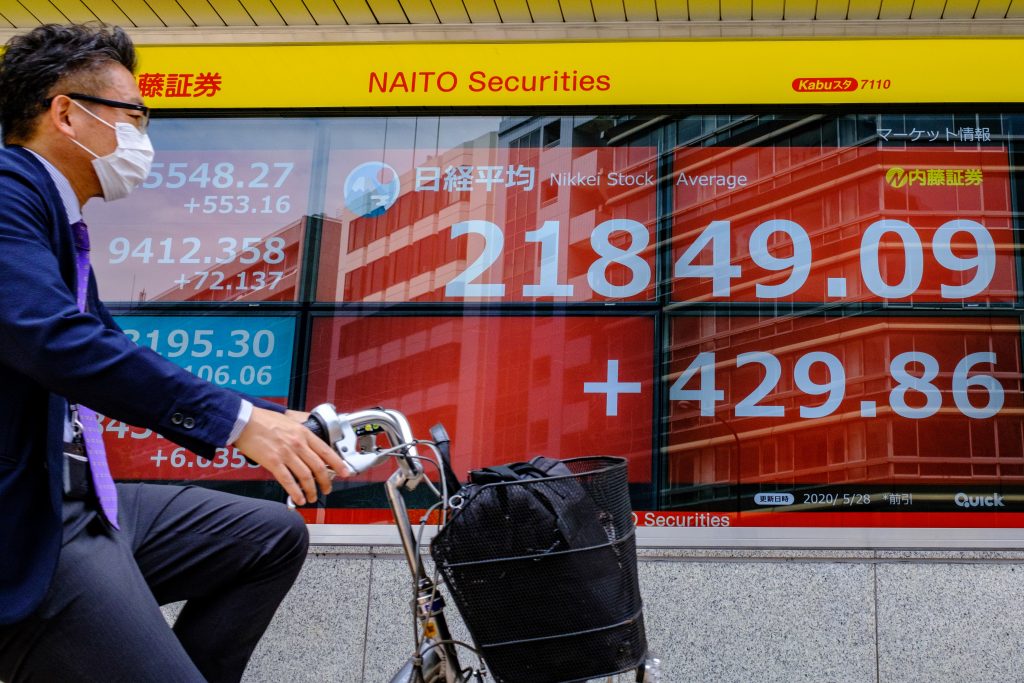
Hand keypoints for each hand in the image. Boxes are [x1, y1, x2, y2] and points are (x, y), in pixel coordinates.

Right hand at [235, 407, 349, 504]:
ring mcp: (286, 453)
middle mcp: (298, 444)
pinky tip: (298, 499)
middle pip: (319, 467)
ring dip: (311, 490)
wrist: (243, 421)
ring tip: (312, 497)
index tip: (345, 472)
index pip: (327, 451)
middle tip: (327, 489)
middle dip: (326, 481)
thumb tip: (310, 441)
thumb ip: (301, 432)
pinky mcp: (273, 462)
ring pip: (306, 476)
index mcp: (304, 433)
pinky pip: (288, 481)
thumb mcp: (290, 421)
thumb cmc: (263, 420)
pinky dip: (295, 492)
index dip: (338, 464)